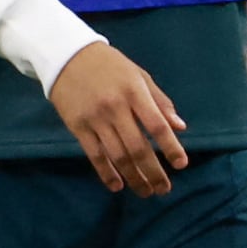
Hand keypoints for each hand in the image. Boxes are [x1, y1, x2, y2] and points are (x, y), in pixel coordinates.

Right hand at [49, 39, 187, 195]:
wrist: (65, 56)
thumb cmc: (109, 65)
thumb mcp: (139, 76)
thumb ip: (160, 102)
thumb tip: (180, 127)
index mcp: (135, 93)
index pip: (157, 126)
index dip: (171, 148)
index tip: (181, 165)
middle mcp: (115, 108)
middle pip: (138, 147)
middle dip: (153, 172)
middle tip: (164, 190)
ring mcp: (94, 119)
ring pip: (117, 155)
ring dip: (133, 177)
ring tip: (145, 191)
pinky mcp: (77, 126)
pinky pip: (94, 154)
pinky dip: (106, 172)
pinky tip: (117, 185)